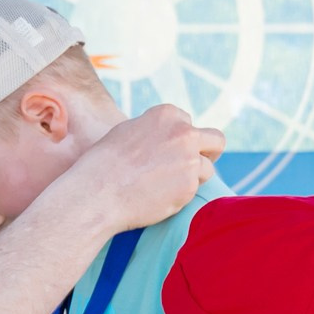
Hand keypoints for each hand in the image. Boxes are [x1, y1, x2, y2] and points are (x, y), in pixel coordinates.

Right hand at [68, 106, 224, 231]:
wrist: (97, 192)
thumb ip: (154, 131)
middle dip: (209, 153)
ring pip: (208, 169)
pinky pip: (195, 191)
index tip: (170, 153)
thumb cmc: (103, 164)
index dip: (181, 140)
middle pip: (216, 140)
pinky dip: (181, 196)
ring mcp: (189, 159)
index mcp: (167, 115)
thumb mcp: (128, 132)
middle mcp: (183, 133)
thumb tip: (165, 137)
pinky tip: (158, 198)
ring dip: (193, 178)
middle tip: (195, 167)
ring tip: (166, 188)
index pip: (189, 123)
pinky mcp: (190, 185)